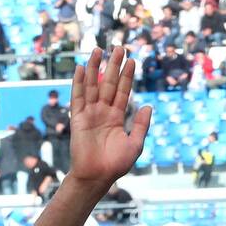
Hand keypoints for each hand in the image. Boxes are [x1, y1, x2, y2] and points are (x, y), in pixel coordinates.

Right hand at [69, 45, 151, 191]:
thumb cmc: (116, 165)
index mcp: (116, 117)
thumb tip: (147, 105)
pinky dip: (80, 83)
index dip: (127, 76)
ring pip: (93, 86)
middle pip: (108, 84)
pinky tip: (82, 68)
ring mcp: (90, 114)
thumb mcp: (135, 145)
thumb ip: (141, 125)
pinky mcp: (78, 118)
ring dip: (96, 68)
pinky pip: (78, 97)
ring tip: (99, 50)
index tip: (132, 60)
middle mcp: (103, 112)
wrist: (97, 177)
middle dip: (113, 66)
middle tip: (119, 48)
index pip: (122, 92)